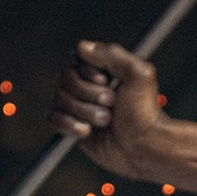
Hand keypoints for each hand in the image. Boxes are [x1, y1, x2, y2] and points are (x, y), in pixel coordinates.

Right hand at [49, 40, 163, 178]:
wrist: (142, 147)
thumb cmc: (144, 112)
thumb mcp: (138, 75)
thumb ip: (113, 55)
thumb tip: (82, 48)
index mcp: (103, 70)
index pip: (76, 58)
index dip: (88, 72)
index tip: (106, 81)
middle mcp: (88, 85)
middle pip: (65, 78)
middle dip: (88, 94)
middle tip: (111, 104)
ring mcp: (78, 106)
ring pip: (59, 99)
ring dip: (84, 111)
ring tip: (105, 121)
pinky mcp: (71, 126)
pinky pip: (52, 117)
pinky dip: (68, 124)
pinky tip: (87, 132)